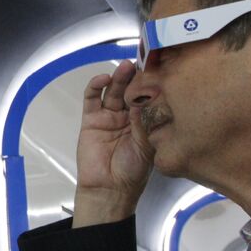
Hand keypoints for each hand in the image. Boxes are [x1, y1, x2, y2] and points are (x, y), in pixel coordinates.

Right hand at [72, 61, 153, 227]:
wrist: (110, 189)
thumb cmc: (132, 172)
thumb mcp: (147, 143)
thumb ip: (146, 119)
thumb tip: (147, 95)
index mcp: (145, 121)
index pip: (149, 96)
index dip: (152, 82)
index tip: (159, 67)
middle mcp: (128, 116)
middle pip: (131, 89)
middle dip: (136, 75)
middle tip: (142, 62)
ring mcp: (109, 116)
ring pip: (114, 91)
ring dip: (119, 77)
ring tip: (125, 67)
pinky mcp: (91, 119)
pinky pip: (92, 99)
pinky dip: (96, 86)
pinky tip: (104, 79)